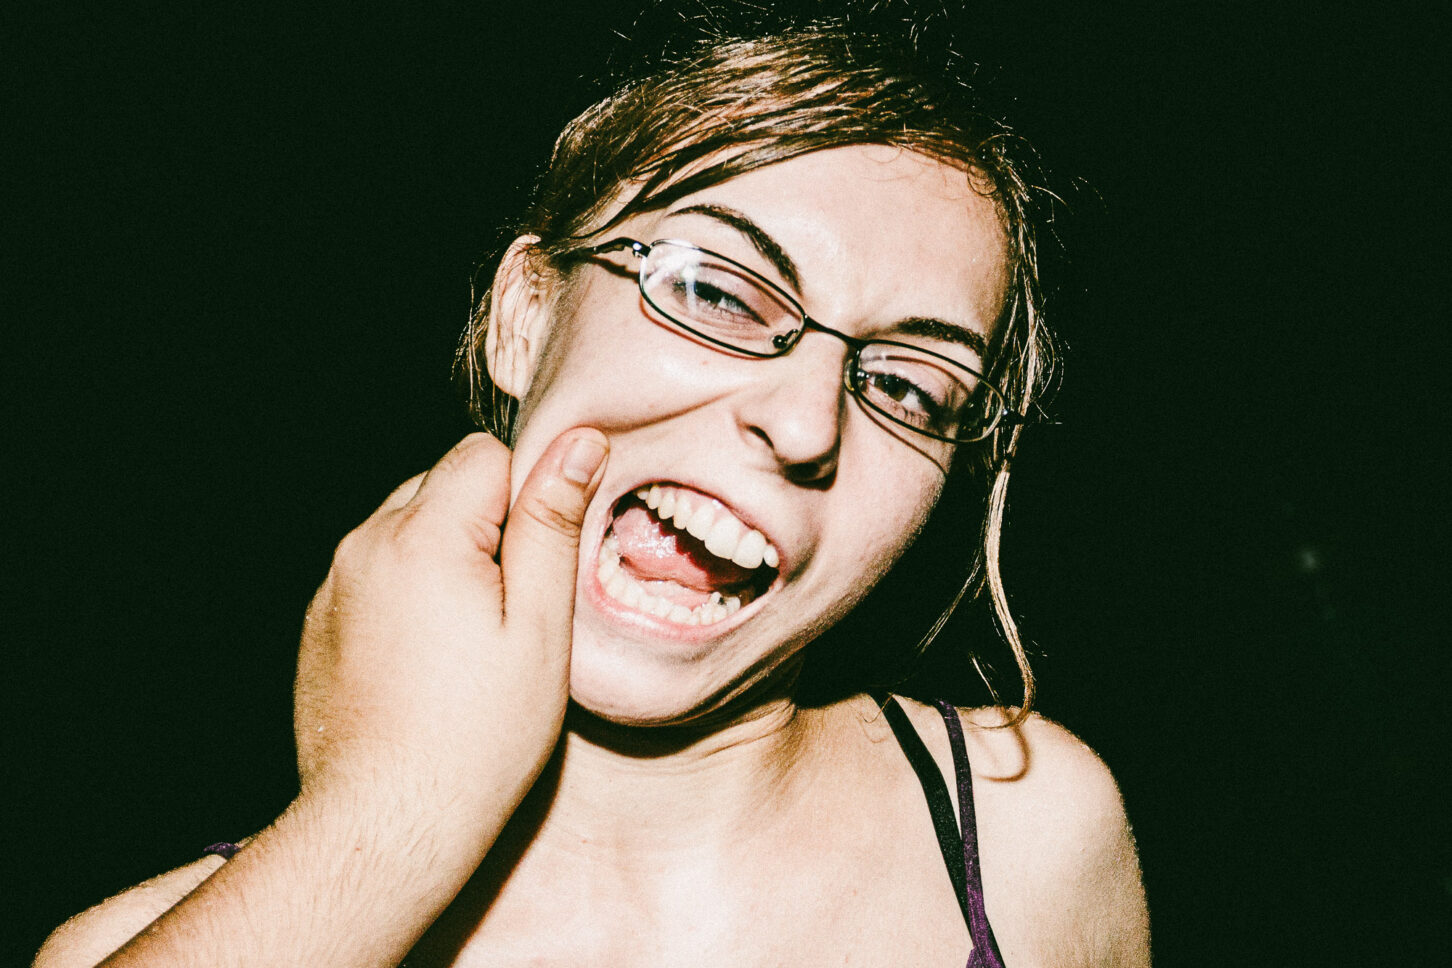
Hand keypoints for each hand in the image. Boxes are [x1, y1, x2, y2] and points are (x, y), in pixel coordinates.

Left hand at [293, 428, 607, 829]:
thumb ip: (553, 524)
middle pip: (442, 484)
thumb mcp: (541, 629)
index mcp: (424, 536)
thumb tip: (577, 441)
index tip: (537, 568)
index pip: (485, 454)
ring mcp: (334, 585)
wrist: (385, 824)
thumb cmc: (477, 737)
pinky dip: (407, 593)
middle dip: (484, 524)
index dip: (527, 498)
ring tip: (468, 640)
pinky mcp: (318, 622)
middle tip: (511, 609)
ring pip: (407, 527)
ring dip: (444, 556)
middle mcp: (365, 544)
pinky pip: (375, 573)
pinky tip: (429, 659)